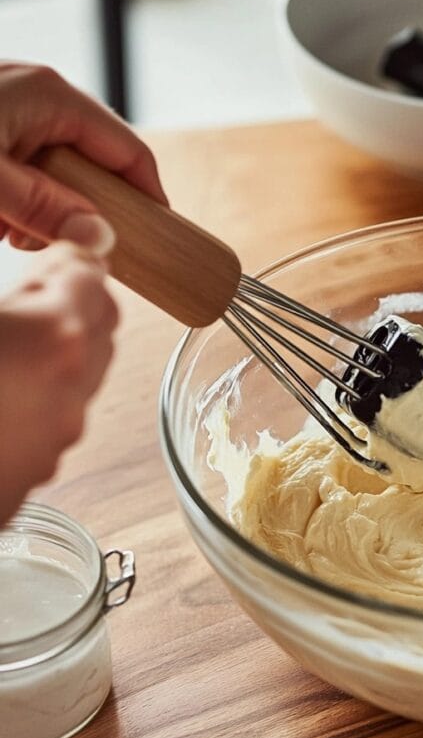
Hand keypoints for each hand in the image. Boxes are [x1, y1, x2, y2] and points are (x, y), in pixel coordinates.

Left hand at [0, 62, 166, 253]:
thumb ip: (42, 208)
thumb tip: (99, 237)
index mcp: (52, 96)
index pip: (130, 152)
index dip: (148, 198)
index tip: (156, 238)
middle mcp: (40, 94)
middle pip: (92, 165)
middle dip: (75, 208)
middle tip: (50, 239)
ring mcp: (15, 104)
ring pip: (55, 169)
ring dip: (38, 206)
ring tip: (4, 225)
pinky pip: (24, 162)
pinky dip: (14, 193)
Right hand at [0, 243, 118, 523]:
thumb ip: (8, 296)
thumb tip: (21, 293)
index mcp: (51, 335)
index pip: (90, 275)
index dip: (63, 262)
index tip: (43, 259)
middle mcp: (68, 390)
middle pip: (99, 328)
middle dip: (68, 305)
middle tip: (22, 298)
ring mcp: (54, 441)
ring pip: (78, 381)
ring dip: (48, 357)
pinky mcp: (31, 479)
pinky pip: (48, 427)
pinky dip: (28, 405)